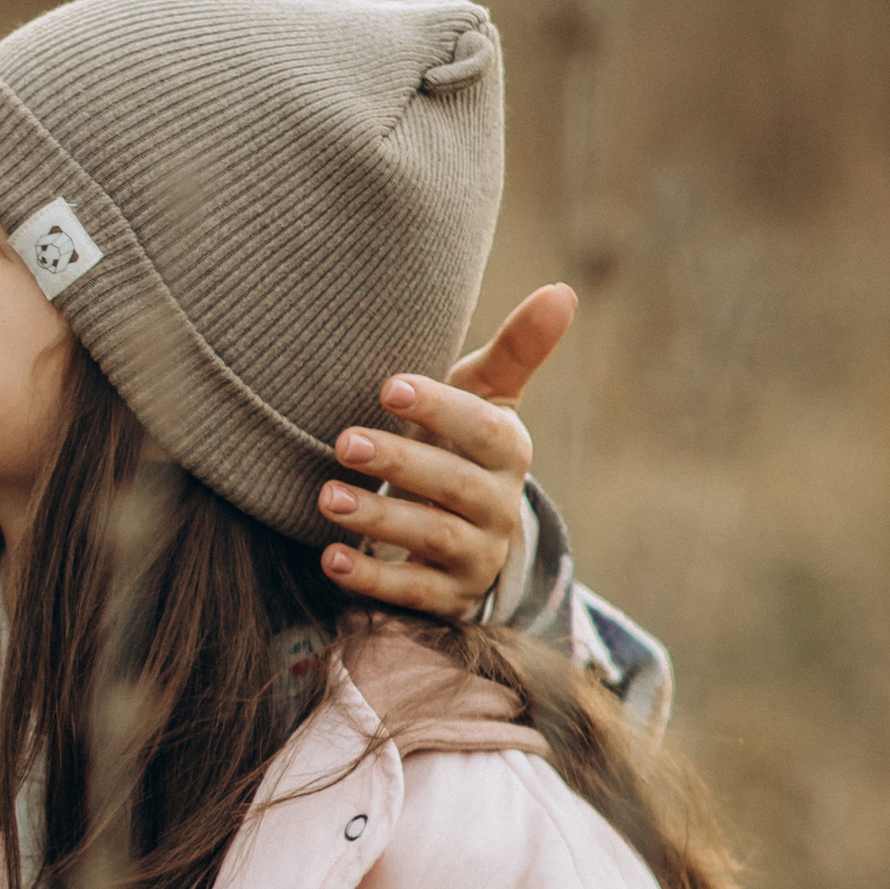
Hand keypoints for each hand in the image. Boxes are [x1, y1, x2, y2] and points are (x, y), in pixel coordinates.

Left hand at [317, 283, 576, 624]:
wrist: (463, 530)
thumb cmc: (461, 445)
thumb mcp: (484, 396)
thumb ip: (516, 348)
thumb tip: (562, 290)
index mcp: (509, 451)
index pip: (484, 430)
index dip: (440, 409)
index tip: (388, 387)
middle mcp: (499, 506)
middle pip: (454, 486)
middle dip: (399, 464)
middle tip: (342, 441)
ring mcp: (476, 557)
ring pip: (431, 538)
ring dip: (378, 518)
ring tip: (327, 498)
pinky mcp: (446, 598)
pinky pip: (411, 592)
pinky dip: (371, 578)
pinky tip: (330, 559)